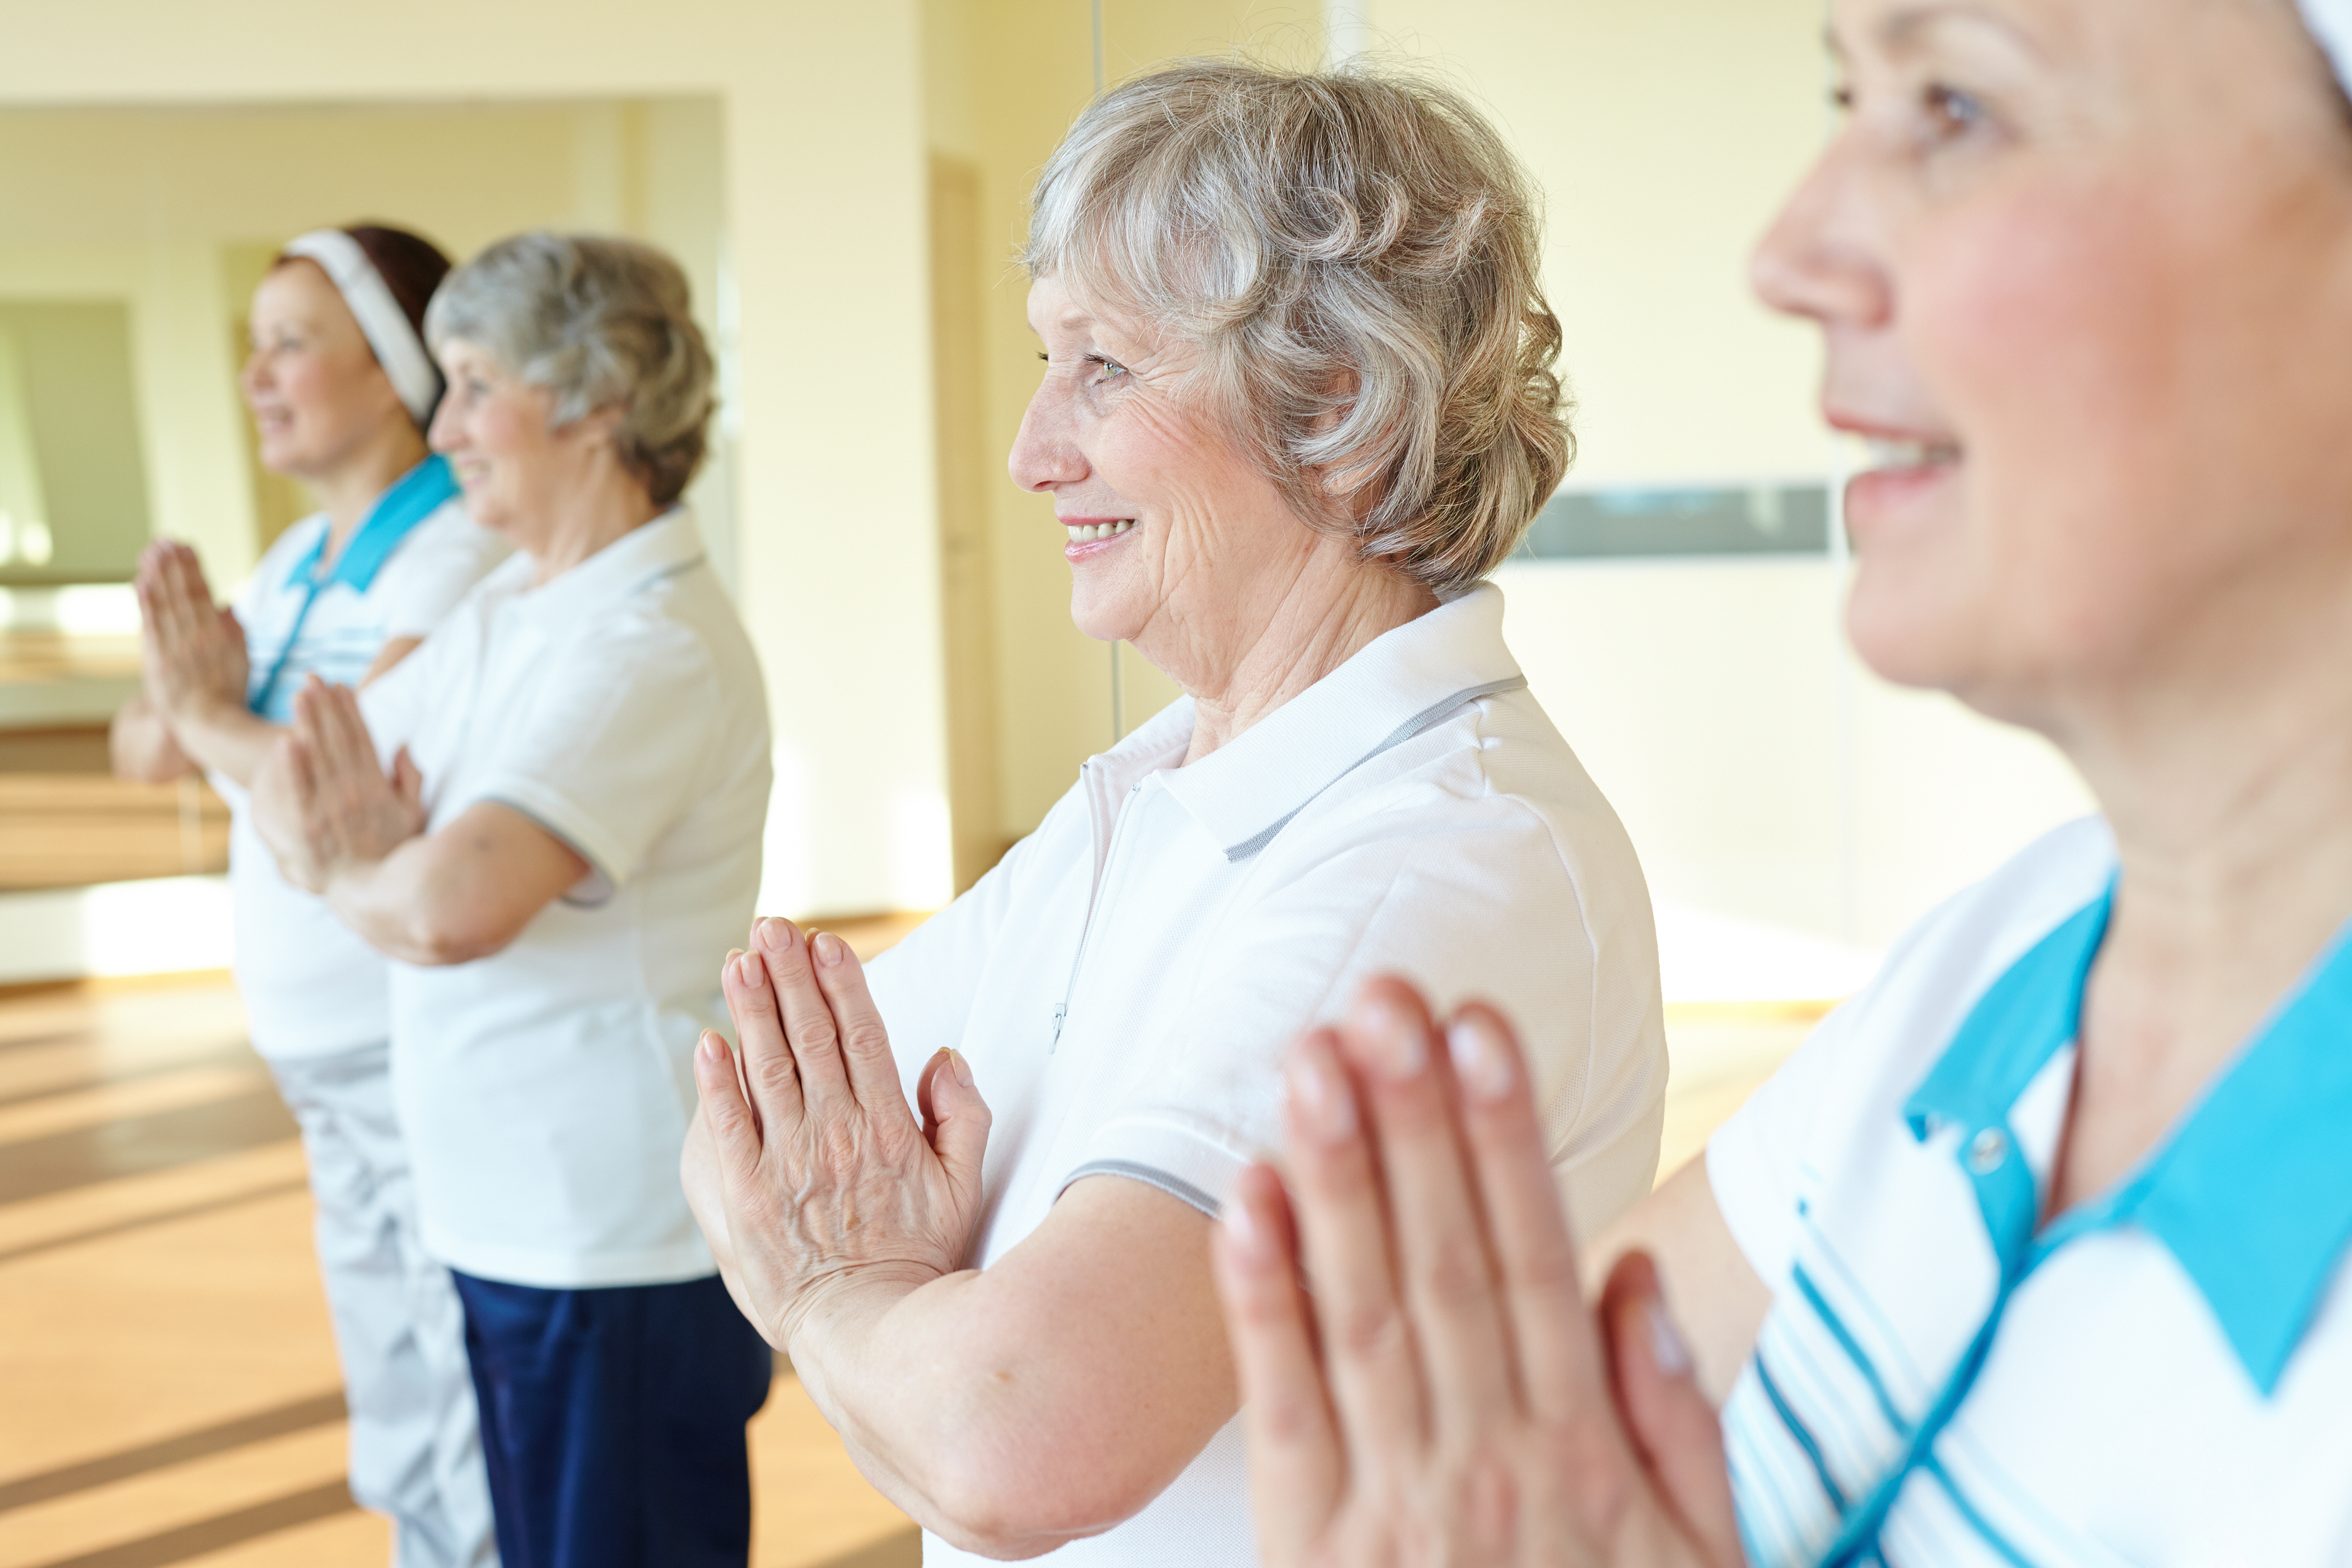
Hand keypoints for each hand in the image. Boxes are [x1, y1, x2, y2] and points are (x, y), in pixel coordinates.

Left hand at [135, 541, 247, 722]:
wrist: (208, 724)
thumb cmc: (228, 694)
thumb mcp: (242, 661)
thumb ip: (235, 631)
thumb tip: (227, 604)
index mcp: (219, 635)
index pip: (204, 593)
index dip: (193, 568)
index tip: (185, 545)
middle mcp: (197, 637)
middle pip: (183, 594)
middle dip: (173, 565)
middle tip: (164, 541)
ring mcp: (176, 648)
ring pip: (166, 605)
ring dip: (158, 576)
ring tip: (150, 552)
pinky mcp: (157, 660)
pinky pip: (152, 627)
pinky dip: (146, 604)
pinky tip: (140, 584)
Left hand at [250, 675, 423, 892]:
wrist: (372, 892)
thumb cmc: (392, 853)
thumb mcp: (413, 815)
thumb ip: (411, 779)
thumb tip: (403, 747)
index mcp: (377, 786)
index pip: (363, 739)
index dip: (351, 711)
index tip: (342, 687)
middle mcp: (355, 792)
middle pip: (339, 740)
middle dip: (326, 707)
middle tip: (313, 679)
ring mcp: (332, 808)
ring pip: (320, 758)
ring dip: (309, 724)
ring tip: (299, 696)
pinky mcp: (310, 826)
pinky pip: (300, 792)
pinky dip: (293, 768)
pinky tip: (286, 743)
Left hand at [682, 916, 991, 1351]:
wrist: (873, 1330)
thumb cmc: (921, 1259)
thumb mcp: (965, 1186)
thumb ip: (962, 1116)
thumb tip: (945, 1056)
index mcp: (888, 1128)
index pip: (863, 1036)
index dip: (843, 983)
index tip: (827, 941)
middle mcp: (837, 1134)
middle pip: (810, 1037)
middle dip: (790, 975)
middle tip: (773, 927)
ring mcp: (789, 1164)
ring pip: (768, 1068)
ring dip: (752, 1009)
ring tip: (739, 960)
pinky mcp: (747, 1196)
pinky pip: (728, 1127)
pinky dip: (717, 1082)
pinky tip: (709, 1041)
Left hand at [1211, 979, 1740, 1567]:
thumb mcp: (1695, 1563)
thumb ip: (1671, 1424)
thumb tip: (1631, 1275)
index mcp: (1578, 1454)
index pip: (1537, 1259)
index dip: (1505, 1138)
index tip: (1481, 1030)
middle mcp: (1488, 1460)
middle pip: (1445, 1262)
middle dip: (1414, 1121)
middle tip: (1382, 995)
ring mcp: (1396, 1505)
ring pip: (1365, 1313)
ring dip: (1339, 1177)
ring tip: (1313, 1059)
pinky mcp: (1311, 1547)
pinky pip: (1284, 1411)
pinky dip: (1263, 1302)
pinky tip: (1248, 1203)